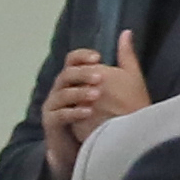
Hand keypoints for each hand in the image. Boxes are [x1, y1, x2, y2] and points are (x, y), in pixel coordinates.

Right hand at [35, 49, 136, 169]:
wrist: (82, 148)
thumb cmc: (100, 115)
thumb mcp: (116, 84)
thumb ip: (122, 60)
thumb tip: (127, 32)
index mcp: (73, 79)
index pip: (72, 60)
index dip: (82, 56)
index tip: (98, 57)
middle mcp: (60, 90)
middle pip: (66, 75)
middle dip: (82, 74)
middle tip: (100, 77)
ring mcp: (53, 107)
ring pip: (61, 94)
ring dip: (79, 93)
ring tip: (97, 95)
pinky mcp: (51, 124)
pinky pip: (59, 115)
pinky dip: (73, 112)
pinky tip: (88, 112)